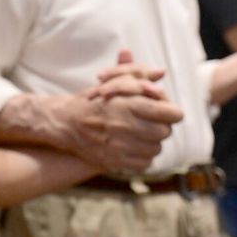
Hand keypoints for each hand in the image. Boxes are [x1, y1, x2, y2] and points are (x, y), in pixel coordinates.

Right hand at [59, 49, 181, 172]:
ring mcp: (120, 147)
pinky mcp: (115, 162)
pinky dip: (142, 156)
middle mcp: (126, 126)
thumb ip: (139, 74)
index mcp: (129, 104)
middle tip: (149, 121)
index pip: (171, 114)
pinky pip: (145, 163)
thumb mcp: (114, 80)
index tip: (164, 111)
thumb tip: (161, 72)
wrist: (65, 123)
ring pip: (156, 149)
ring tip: (139, 133)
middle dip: (160, 126)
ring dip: (152, 142)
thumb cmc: (93, 100)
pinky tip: (133, 146)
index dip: (170, 111)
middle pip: (165, 132)